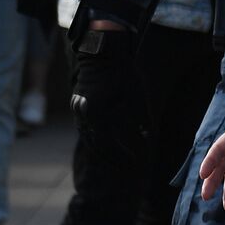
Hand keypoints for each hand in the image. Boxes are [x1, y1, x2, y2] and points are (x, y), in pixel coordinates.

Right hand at [71, 37, 146, 165]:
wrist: (101, 53)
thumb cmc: (124, 72)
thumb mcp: (138, 95)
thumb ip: (142, 119)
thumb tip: (148, 139)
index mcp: (101, 115)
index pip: (117, 144)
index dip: (131, 155)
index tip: (143, 163)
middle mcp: (86, 118)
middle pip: (101, 148)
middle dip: (117, 161)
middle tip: (132, 171)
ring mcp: (78, 113)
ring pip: (91, 141)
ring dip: (105, 155)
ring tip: (119, 164)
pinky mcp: (77, 108)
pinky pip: (86, 131)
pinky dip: (96, 142)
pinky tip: (105, 148)